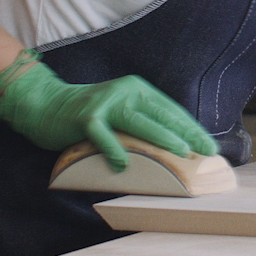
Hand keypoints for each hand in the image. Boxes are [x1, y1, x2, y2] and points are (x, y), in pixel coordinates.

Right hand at [0, 51, 217, 169]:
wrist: (45, 104)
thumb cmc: (88, 115)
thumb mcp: (120, 113)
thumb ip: (142, 124)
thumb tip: (173, 148)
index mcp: (137, 90)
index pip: (171, 110)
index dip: (192, 128)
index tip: (210, 147)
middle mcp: (124, 92)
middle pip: (161, 114)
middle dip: (187, 134)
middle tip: (206, 152)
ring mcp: (104, 103)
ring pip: (138, 121)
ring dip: (161, 138)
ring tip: (181, 153)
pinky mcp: (85, 117)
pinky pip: (102, 135)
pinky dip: (113, 149)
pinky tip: (123, 165)